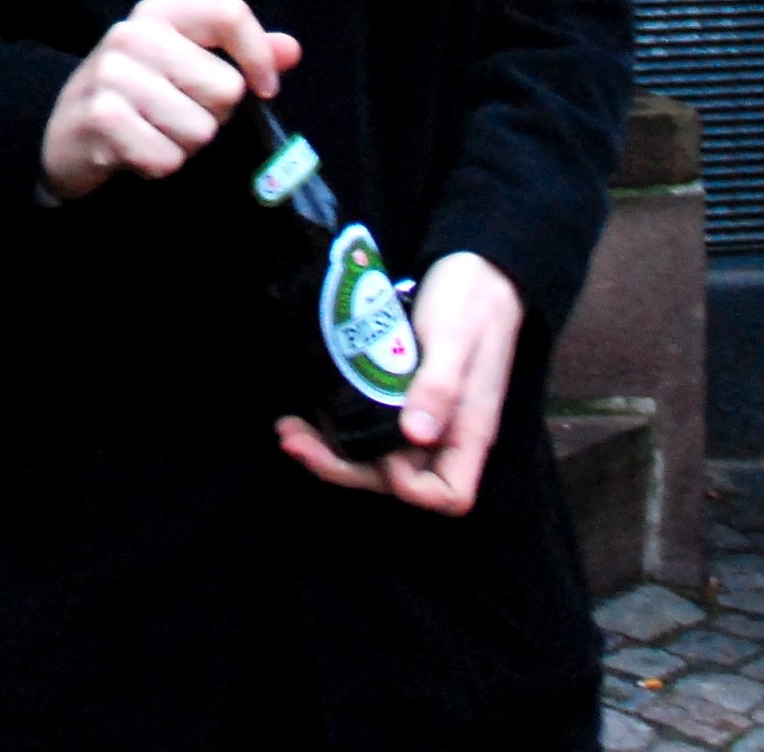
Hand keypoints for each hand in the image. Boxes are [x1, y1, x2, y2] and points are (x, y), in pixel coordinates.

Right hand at [39, 0, 299, 200]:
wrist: (61, 134)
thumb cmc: (135, 97)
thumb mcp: (183, 65)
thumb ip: (239, 55)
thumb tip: (292, 50)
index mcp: (159, 14)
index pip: (230, 14)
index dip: (259, 57)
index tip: (264, 90)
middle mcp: (133, 35)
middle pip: (226, 88)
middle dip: (211, 118)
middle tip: (175, 117)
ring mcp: (112, 75)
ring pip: (200, 130)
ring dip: (183, 146)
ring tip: (152, 134)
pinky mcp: (101, 119)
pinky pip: (167, 158)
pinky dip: (158, 166)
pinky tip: (134, 152)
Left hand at [276, 251, 522, 515]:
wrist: (475, 268)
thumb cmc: (471, 301)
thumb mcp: (454, 338)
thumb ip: (439, 385)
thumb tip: (416, 435)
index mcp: (468, 431)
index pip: (448, 494)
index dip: (411, 487)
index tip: (382, 454)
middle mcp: (443, 435)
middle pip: (396, 480)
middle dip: (344, 470)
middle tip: (295, 442)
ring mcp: (420, 419)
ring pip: (375, 456)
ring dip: (331, 452)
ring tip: (288, 431)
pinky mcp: (399, 398)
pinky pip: (369, 427)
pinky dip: (337, 427)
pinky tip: (307, 414)